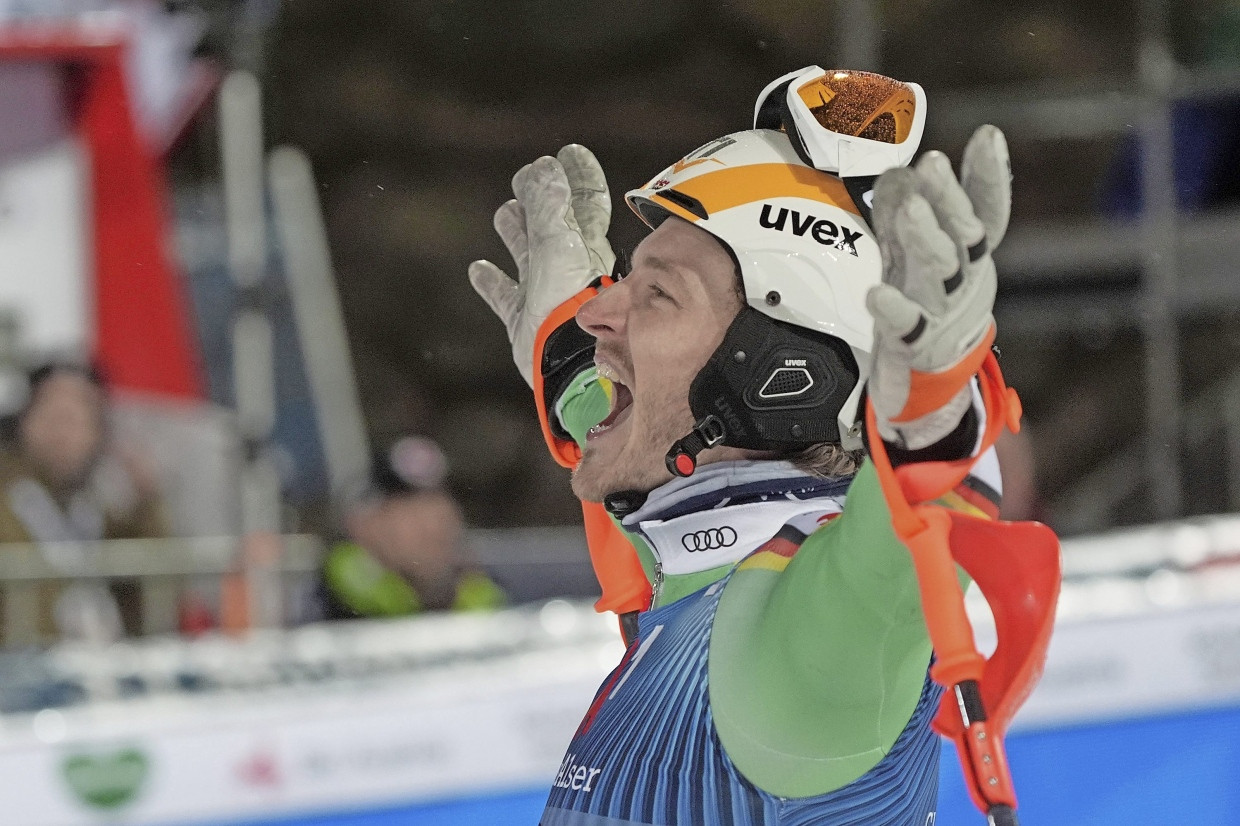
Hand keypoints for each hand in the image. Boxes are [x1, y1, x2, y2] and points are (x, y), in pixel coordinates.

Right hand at [469, 145, 615, 386]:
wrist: (566, 362)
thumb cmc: (571, 301)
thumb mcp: (559, 243)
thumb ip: (550, 204)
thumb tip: (545, 167)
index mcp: (584, 246)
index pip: (586, 201)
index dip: (578, 175)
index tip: (569, 152)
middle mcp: (567, 267)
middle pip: (553, 224)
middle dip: (541, 200)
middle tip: (528, 176)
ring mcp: (545, 294)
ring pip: (527, 254)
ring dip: (516, 232)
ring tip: (505, 214)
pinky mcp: (523, 321)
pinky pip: (505, 295)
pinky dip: (492, 281)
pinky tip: (479, 269)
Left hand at [866, 125, 1009, 449]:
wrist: (929, 385)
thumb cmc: (923, 305)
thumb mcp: (916, 254)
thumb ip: (908, 210)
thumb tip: (897, 168)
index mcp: (970, 256)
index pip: (988, 211)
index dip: (989, 176)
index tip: (989, 136)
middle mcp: (964, 280)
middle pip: (963, 234)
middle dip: (948, 197)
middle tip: (932, 163)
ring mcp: (943, 313)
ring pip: (941, 271)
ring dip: (926, 237)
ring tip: (911, 208)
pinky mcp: (917, 346)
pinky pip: (907, 326)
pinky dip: (894, 309)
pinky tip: (877, 294)